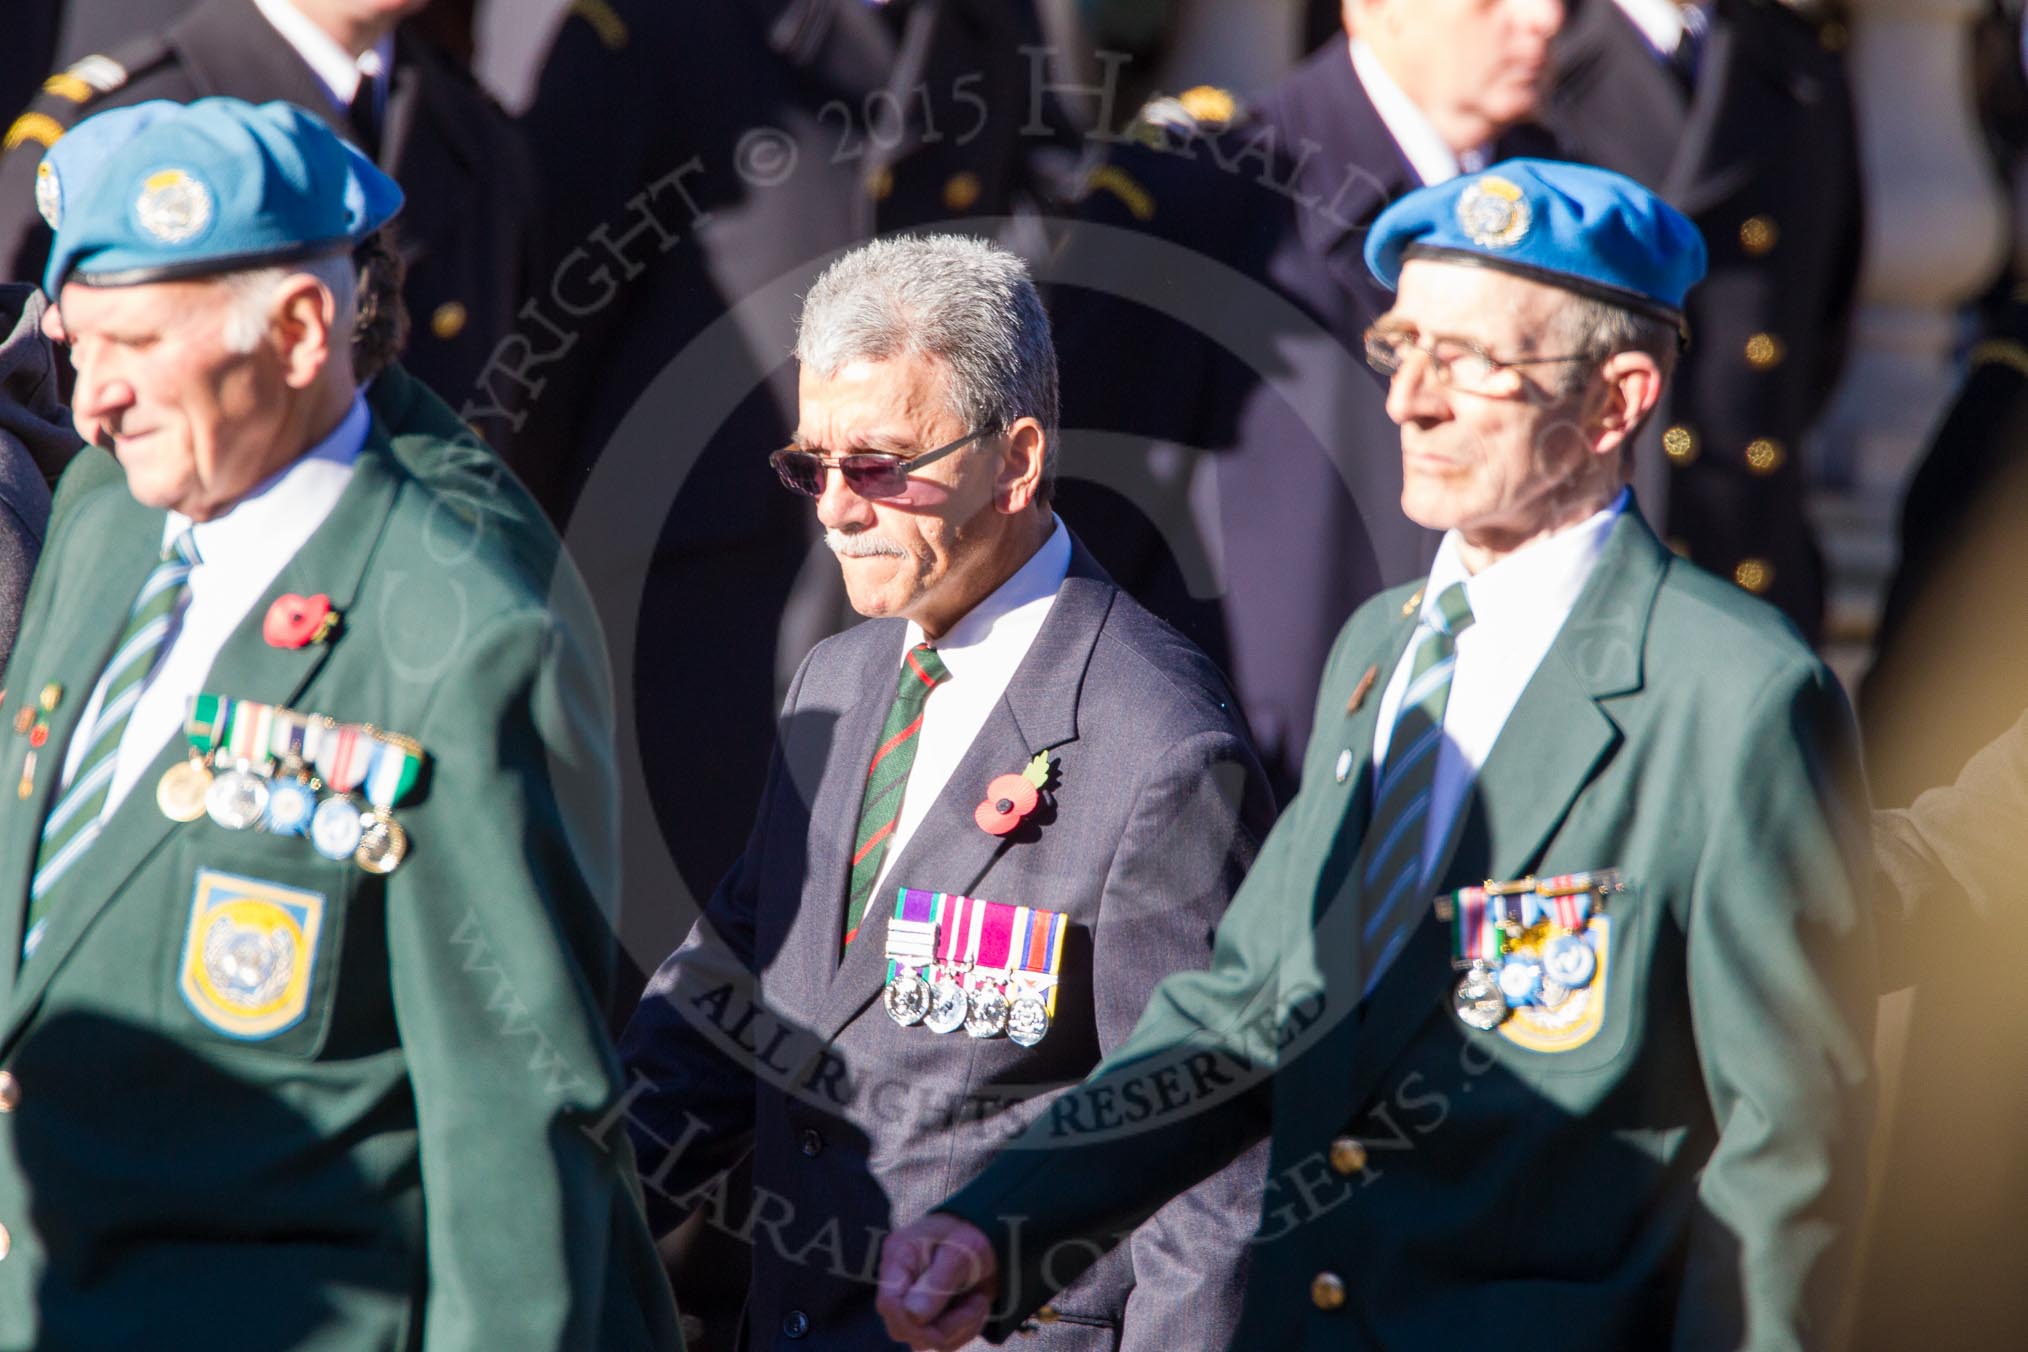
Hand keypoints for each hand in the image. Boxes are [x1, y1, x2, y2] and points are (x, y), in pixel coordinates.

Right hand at [877, 1213, 1000, 1349]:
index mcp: (899, 1257)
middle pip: (901, 1328)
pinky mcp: (927, 1318)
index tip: (942, 1322)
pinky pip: (941, 1342)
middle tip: (975, 1306)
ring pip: (923, 1341)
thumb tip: (912, 1316)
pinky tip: (976, 1307)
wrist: (987, 1240)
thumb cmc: (971, 1236)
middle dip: (942, 1328)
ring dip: (959, 1328)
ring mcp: (911, 1302)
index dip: (911, 1320)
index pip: (888, 1302)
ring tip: (979, 1301)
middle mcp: (900, 1283)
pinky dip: (964, 1331)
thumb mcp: (961, 1253)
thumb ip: (937, 1282)